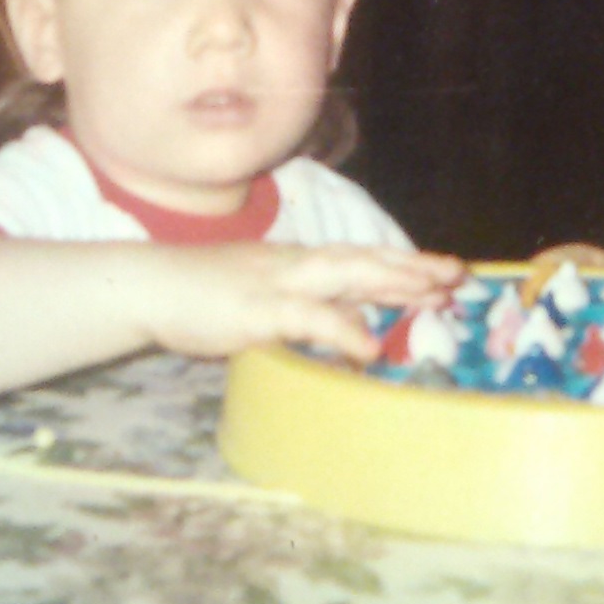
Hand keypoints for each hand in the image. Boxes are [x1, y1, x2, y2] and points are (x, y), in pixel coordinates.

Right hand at [138, 243, 466, 363]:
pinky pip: (308, 317)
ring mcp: (275, 282)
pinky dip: (342, 329)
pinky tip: (371, 347)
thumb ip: (299, 308)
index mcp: (291, 261)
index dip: (397, 263)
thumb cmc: (195, 293)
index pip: (354, 256)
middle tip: (456, 273)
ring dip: (390, 280)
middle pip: (360, 258)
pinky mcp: (257, 309)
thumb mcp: (256, 298)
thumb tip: (344, 326)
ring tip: (432, 291)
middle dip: (409, 265)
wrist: (147, 284)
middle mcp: (291, 263)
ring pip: (343, 273)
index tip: (439, 269)